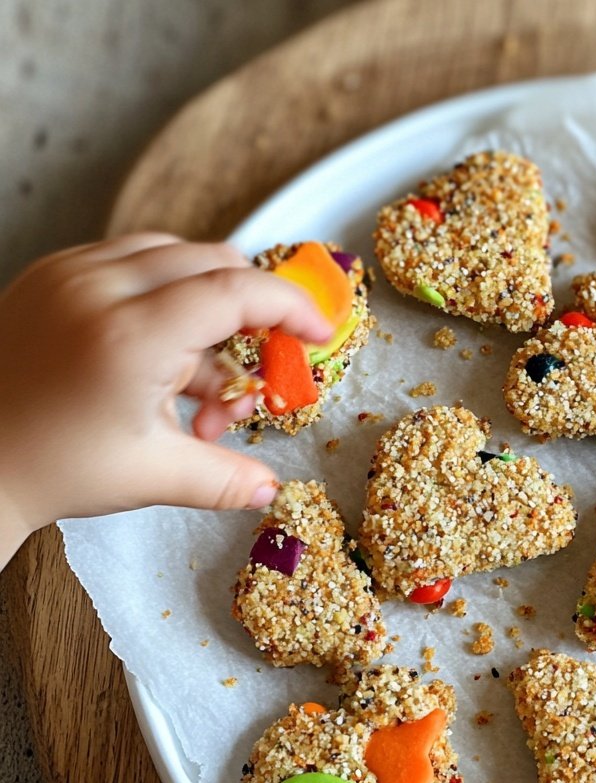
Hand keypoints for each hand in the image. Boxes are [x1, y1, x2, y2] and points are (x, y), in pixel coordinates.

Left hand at [0, 233, 331, 556]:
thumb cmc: (48, 467)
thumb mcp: (154, 476)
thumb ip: (226, 478)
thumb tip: (272, 486)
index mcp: (131, 336)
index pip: (237, 292)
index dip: (291, 308)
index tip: (319, 332)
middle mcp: (99, 288)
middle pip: (212, 261)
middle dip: (251, 311)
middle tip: (258, 368)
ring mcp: (69, 273)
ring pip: (172, 256)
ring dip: (206, 306)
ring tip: (199, 381)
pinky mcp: (51, 274)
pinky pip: (130, 262)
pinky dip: (163, 298)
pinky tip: (161, 356)